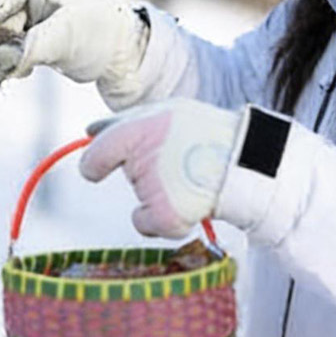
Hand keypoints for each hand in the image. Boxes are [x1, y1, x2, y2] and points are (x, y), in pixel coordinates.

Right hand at [0, 0, 147, 89]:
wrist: (126, 55)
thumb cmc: (101, 33)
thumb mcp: (66, 36)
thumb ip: (33, 46)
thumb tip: (3, 62)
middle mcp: (34, 0)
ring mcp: (34, 21)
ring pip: (3, 36)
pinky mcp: (37, 41)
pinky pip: (13, 49)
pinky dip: (9, 60)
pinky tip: (15, 73)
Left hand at [81, 98, 238, 239]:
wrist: (247, 161)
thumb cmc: (206, 135)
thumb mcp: (167, 113)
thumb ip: (128, 122)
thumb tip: (88, 130)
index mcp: (140, 125)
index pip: (101, 143)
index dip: (98, 157)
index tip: (98, 165)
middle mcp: (141, 156)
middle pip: (127, 173)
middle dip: (146, 171)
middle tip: (180, 162)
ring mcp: (153, 188)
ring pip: (140, 199)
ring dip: (158, 195)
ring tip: (191, 180)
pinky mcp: (164, 215)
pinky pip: (144, 223)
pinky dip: (161, 220)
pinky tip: (188, 203)